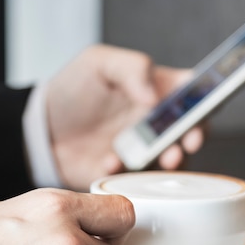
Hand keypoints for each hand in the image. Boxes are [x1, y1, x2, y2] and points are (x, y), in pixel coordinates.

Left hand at [46, 44, 206, 190]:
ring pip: (172, 160)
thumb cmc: (71, 91)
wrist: (41, 130)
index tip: (197, 113)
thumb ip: (131, 68)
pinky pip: (141, 181)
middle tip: (183, 144)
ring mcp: (144, 150)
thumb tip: (155, 94)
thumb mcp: (97, 64)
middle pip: (190, 129)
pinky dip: (131, 175)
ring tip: (157, 160)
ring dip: (169, 162)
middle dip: (191, 138)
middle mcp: (155, 121)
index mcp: (155, 88)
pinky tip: (109, 164)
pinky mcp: (128, 175)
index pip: (191, 91)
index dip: (202, 100)